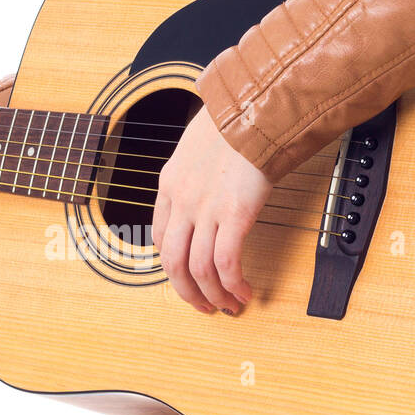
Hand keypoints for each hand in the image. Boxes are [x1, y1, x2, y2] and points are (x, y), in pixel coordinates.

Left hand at [152, 107, 272, 314]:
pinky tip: (243, 291)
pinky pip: (226, 263)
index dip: (172, 265)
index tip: (187, 277)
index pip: (160, 237)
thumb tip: (212, 187)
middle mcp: (181, 201)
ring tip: (229, 306)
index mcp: (170, 184)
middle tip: (204, 307)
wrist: (253, 107)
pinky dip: (233, 284)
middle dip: (187, 293)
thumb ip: (197, 172)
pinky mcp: (234, 215)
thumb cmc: (234, 120)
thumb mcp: (198, 145)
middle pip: (172, 263)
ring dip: (213, 296)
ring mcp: (205, 210)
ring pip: (198, 270)